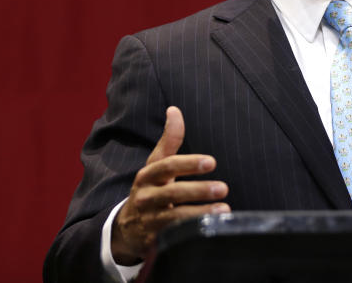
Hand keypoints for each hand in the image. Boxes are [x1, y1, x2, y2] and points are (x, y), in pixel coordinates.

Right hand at [111, 106, 229, 263]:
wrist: (127, 228)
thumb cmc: (150, 189)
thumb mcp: (155, 165)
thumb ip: (169, 140)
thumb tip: (175, 110)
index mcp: (147, 176)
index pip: (166, 166)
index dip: (188, 163)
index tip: (211, 162)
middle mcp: (146, 198)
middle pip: (173, 193)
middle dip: (199, 190)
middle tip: (223, 188)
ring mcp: (150, 221)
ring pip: (176, 218)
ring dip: (201, 213)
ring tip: (224, 209)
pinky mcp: (155, 242)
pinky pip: (175, 237)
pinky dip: (193, 232)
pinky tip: (212, 228)